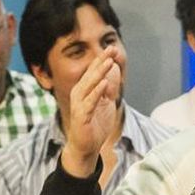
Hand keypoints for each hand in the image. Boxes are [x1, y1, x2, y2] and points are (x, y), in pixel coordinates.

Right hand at [60, 47, 121, 177]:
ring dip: (99, 73)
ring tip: (109, 62)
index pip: (94, 71)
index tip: (112, 47)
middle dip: (101, 61)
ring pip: (89, 85)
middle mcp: (80, 94)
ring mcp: (80, 104)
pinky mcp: (81, 115)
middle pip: (91, 74)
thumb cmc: (95, 124)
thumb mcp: (106, 103)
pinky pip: (90, 101)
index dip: (103, 59)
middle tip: (111, 48)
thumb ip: (109, 88)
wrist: (86, 146)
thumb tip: (114, 72)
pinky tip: (104, 83)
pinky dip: (97, 92)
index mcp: (85, 90)